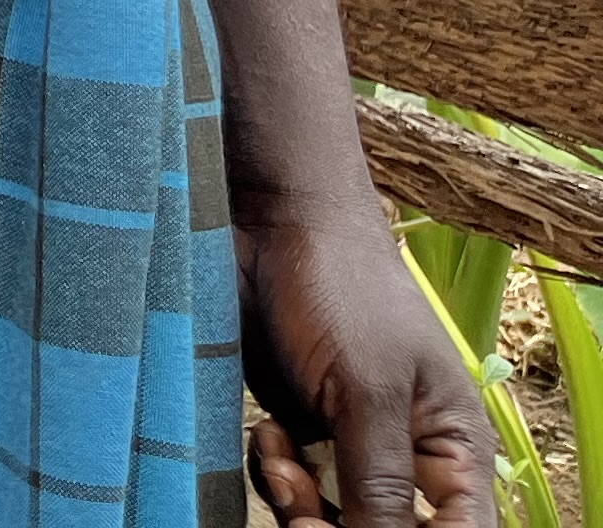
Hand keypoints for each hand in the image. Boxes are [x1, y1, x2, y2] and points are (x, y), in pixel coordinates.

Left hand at [241, 211, 494, 525]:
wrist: (273, 224)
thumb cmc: (342, 288)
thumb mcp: (368, 388)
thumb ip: (379, 478)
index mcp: (454, 449)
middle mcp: (409, 456)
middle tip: (304, 512)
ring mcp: (352, 443)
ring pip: (334, 518)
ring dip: (301, 506)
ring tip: (279, 454)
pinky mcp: (302, 427)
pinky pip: (292, 487)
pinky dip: (275, 476)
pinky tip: (268, 436)